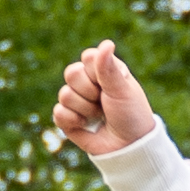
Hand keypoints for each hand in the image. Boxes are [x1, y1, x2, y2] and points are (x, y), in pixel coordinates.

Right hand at [52, 41, 157, 156]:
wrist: (129, 147)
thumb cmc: (131, 115)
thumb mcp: (122, 90)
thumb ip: (109, 68)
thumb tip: (106, 43)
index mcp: (103, 70)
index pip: (87, 58)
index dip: (96, 72)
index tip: (112, 86)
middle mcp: (88, 82)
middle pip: (71, 73)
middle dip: (88, 91)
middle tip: (103, 102)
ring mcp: (76, 100)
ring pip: (64, 94)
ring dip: (85, 109)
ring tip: (99, 116)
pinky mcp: (68, 119)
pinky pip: (58, 112)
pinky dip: (73, 120)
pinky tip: (86, 125)